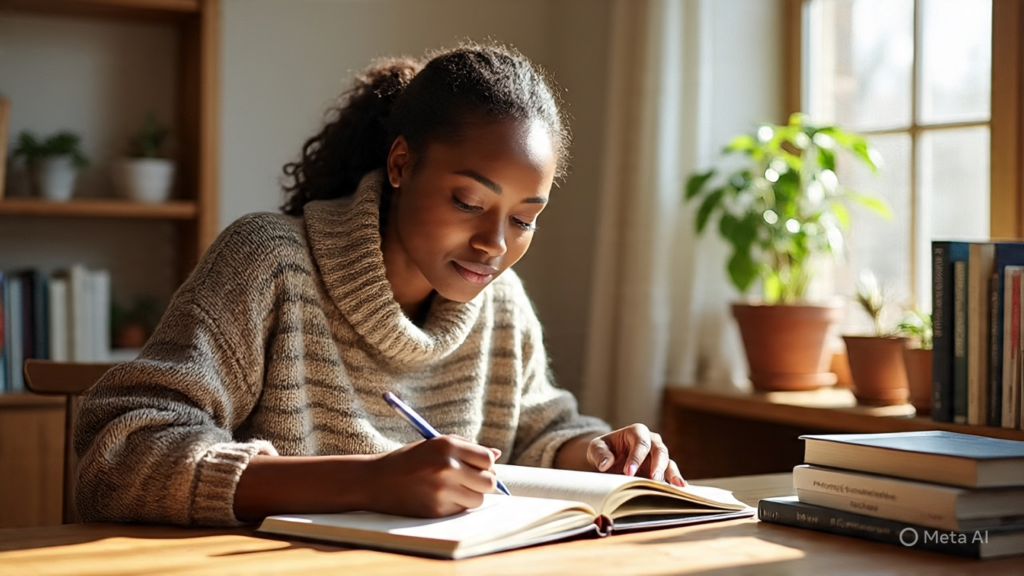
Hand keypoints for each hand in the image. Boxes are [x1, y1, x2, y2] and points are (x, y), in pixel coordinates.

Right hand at [367, 436, 500, 517]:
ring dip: (471, 495)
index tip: (479, 466)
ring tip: (453, 489)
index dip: (486, 464)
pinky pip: (462, 510)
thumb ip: (466, 447)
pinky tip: (439, 497)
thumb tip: (496, 455)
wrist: (376, 481)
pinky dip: (456, 505)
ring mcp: (442, 491)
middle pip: (489, 481)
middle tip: (472, 480)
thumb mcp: (434, 444)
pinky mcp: (437, 510)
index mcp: (447, 446)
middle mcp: (447, 467)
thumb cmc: (409, 460)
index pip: (487, 459)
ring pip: (478, 499)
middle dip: (484, 481)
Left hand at [587, 424, 684, 486]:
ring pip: (669, 462)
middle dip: (658, 465)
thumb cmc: (603, 451)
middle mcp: (652, 442)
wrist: (608, 461)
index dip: (636, 458)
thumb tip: (606, 464)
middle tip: (653, 480)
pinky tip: (680, 489)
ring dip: (671, 474)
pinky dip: (675, 481)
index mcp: (637, 432)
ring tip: (675, 486)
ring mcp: (658, 456)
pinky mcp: (662, 470)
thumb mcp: (596, 448)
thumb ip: (599, 453)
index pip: (640, 443)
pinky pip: (671, 474)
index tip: (628, 472)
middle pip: (660, 451)